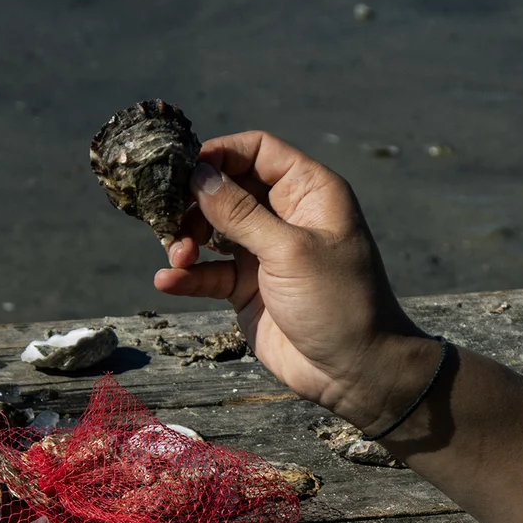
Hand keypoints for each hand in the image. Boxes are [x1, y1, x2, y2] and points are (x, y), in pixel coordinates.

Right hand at [156, 131, 437, 429]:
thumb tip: (200, 175)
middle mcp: (285, 215)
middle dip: (196, 200)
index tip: (186, 169)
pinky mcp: (246, 288)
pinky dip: (187, 275)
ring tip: (177, 256)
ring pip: (212, 229)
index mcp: (309, 192)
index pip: (258, 151)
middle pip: (228, 187)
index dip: (221, 154)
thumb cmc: (338, 303)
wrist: (354, 372)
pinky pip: (208, 272)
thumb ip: (241, 213)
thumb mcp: (289, 252)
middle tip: (172, 220)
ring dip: (187, 238)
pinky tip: (167, 282)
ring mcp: (264, 252)